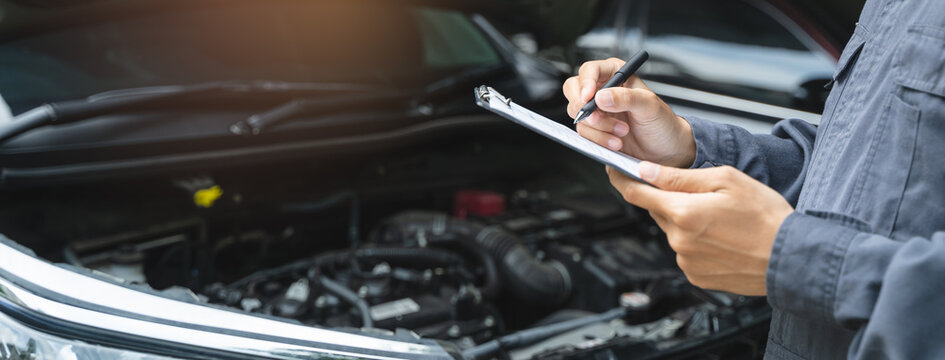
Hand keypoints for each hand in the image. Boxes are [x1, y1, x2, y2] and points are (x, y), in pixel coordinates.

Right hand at [563, 58, 695, 167]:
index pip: (590, 70)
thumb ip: (626, 98)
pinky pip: (584, 132)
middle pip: (574, 90)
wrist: (666, 150)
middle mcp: (603, 90)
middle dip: (583, 107)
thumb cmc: (662, 123)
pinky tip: (616, 142)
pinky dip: (598, 139)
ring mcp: (597, 111)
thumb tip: (601, 96)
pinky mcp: (595, 130)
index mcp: (616, 74)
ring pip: (578, 114)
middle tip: (596, 118)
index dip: (585, 83)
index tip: (589, 98)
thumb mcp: (650, 106)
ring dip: (598, 127)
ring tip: (622, 132)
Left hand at [607, 162, 793, 295]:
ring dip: (688, 222)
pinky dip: (697, 242)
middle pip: (659, 211)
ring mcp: (686, 260)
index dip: (621, 179)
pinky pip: (686, 252)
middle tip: (705, 196)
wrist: (792, 257)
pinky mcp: (695, 276)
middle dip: (673, 200)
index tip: (614, 170)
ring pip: (674, 232)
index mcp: (684, 212)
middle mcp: (679, 240)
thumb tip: (646, 171)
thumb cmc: (766, 217)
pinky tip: (723, 239)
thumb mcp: (726, 180)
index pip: (637, 194)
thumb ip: (680, 177)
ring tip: (723, 221)